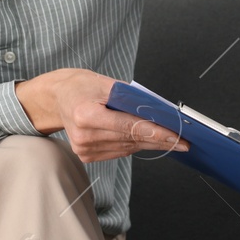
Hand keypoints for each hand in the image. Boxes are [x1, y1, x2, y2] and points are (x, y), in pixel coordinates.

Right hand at [15, 68, 189, 160]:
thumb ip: (130, 98)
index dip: (156, 133)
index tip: (176, 137)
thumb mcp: (106, 83)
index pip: (129, 126)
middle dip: (160, 140)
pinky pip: (119, 151)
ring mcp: (83, 149)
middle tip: (183, 141)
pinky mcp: (86, 156)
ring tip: (170, 140)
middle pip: (131, 139)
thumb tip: (157, 111)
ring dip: (150, 144)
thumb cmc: (81, 86)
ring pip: (128, 148)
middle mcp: (84, 135)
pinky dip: (135, 144)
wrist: (57, 98)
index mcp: (86, 115)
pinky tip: (146, 139)